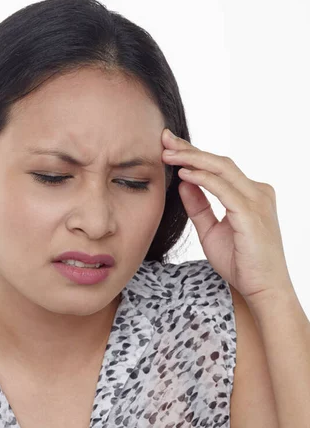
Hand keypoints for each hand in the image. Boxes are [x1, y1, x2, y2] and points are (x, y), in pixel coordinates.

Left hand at [161, 128, 292, 303]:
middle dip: (190, 149)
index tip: (169, 146)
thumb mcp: (210, 231)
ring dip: (192, 159)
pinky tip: (184, 173)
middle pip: (220, 162)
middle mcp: (257, 192)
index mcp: (250, 194)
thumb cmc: (241, 263)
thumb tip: (183, 182)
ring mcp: (257, 201)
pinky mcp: (251, 213)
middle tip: (164, 139)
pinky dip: (202, 179)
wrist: (263, 289)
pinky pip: (223, 189)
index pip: (219, 168)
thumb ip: (198, 206)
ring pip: (222, 169)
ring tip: (168, 153)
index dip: (193, 154)